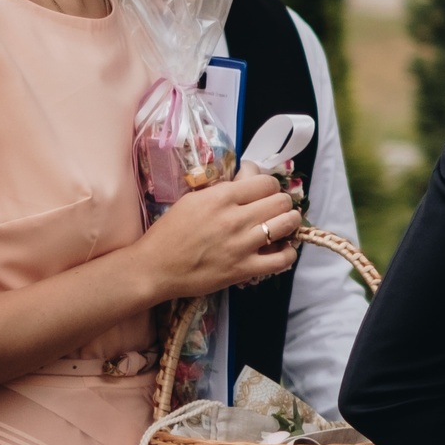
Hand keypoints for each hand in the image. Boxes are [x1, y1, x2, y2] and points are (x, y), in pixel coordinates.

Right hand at [138, 174, 300, 298]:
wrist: (154, 268)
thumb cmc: (169, 233)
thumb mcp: (193, 200)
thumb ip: (224, 188)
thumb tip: (251, 175)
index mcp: (221, 197)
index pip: (266, 183)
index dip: (270, 187)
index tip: (265, 194)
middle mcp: (234, 218)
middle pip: (281, 201)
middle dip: (282, 203)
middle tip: (275, 210)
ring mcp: (241, 245)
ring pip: (287, 225)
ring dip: (290, 223)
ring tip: (283, 226)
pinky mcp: (244, 269)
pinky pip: (283, 259)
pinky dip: (288, 253)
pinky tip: (282, 249)